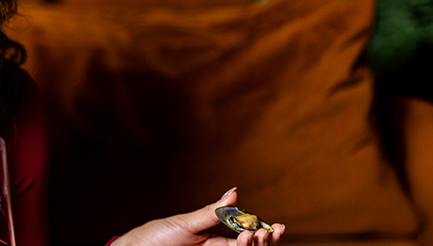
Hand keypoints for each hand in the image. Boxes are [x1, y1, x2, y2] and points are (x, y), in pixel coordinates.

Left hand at [111, 188, 285, 245]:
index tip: (277, 226)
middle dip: (264, 241)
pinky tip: (243, 244)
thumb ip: (212, 212)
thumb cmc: (155, 236)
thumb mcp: (185, 223)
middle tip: (267, 232)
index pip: (246, 237)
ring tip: (252, 235)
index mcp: (215, 239)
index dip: (264, 233)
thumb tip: (235, 192)